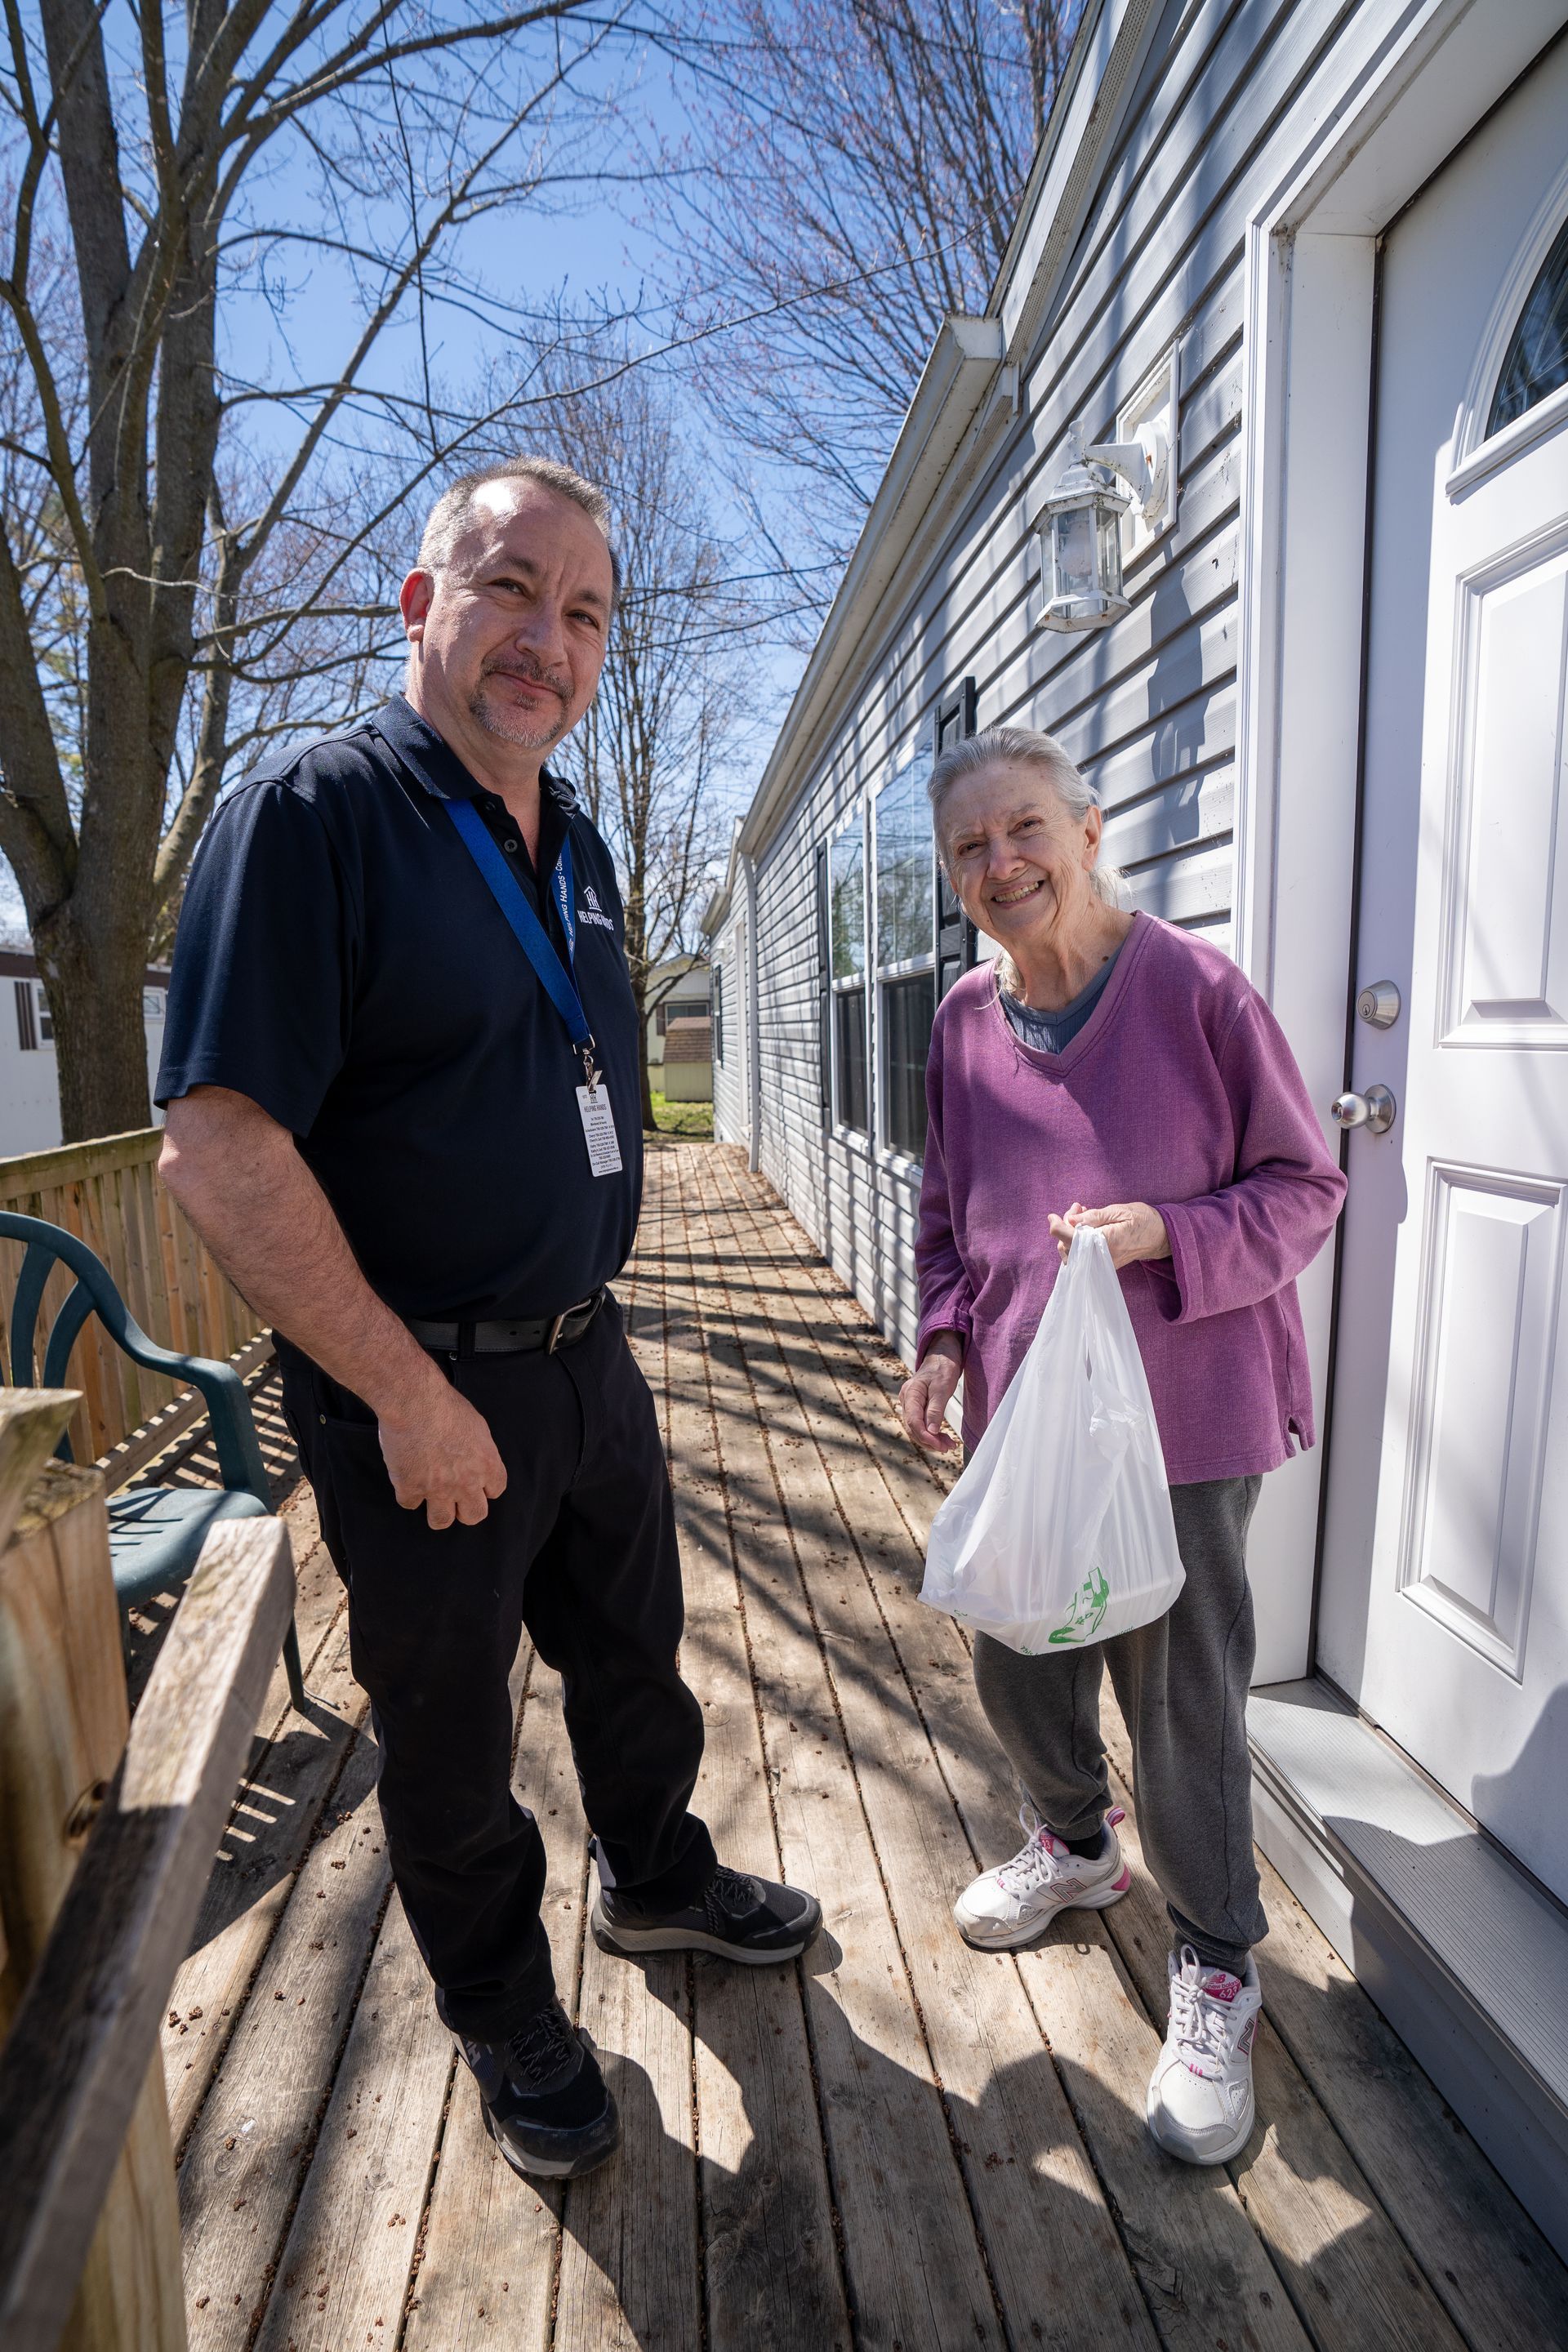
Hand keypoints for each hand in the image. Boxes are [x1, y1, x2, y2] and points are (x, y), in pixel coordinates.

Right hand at [375, 1370, 508, 1529]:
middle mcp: (466, 1482)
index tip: (476, 1484)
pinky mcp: (410, 1488)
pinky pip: (410, 1503)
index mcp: (487, 1464)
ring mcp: (438, 1489)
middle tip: (455, 1500)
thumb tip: (474, 1459)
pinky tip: (406, 1479)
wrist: (415, 1402)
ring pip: (441, 1521)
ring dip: (437, 1512)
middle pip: (474, 1515)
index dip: (484, 1489)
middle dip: (465, 1510)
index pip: (495, 1491)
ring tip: (430, 1499)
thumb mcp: (477, 1425)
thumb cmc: (446, 1405)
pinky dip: (407, 1493)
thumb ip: (479, 1449)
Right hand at [900, 1335, 962, 1452]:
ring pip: (916, 1428)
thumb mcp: (942, 1388)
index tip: (941, 1446)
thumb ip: (935, 1410)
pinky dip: (931, 1433)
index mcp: (911, 1393)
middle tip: (948, 1447)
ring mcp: (910, 1403)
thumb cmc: (942, 1368)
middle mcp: (907, 1400)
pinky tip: (941, 1437)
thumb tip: (931, 1431)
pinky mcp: (916, 1406)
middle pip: (913, 1428)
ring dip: (931, 1439)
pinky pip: (920, 1423)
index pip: (914, 1422)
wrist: (942, 1356)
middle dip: (930, 1441)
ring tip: (948, 1445)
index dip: (926, 1437)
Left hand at [1048, 1200, 1170, 1269]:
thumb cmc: (1142, 1219)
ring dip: (1070, 1233)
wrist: (1161, 1236)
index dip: (1058, 1226)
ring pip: (1072, 1254)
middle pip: (1068, 1246)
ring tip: (1081, 1214)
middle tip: (1077, 1208)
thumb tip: (1070, 1220)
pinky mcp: (1102, 1266)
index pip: (1072, 1239)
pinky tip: (1085, 1227)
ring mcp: (1102, 1265)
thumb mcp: (1118, 1211)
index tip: (1052, 1216)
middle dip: (1066, 1225)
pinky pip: (1081, 1257)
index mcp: (1106, 1242)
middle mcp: (1102, 1258)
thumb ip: (1093, 1217)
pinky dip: (1077, 1241)